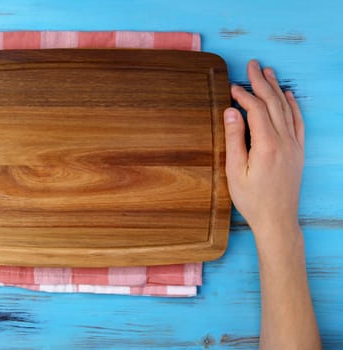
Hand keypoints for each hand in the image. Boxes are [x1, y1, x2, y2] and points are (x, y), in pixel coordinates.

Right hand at [223, 60, 304, 239]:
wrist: (277, 220)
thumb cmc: (251, 199)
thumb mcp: (234, 171)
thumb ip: (234, 139)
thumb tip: (231, 112)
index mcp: (265, 145)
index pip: (255, 109)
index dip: (243, 95)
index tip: (231, 87)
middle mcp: (284, 141)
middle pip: (272, 103)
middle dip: (261, 82)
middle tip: (252, 65)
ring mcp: (294, 145)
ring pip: (286, 109)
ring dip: (276, 89)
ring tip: (268, 72)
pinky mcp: (298, 152)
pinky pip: (298, 122)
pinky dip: (293, 106)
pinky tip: (288, 96)